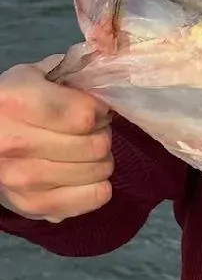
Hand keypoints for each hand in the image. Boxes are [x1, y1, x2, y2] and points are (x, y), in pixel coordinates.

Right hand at [0, 59, 113, 221]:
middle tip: (87, 131)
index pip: (84, 115)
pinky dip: (98, 186)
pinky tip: (81, 174)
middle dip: (101, 134)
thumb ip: (75, 73)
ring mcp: (20, 179)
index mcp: (13, 101)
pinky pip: (95, 198)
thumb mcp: (37, 75)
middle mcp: (11, 143)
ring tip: (81, 151)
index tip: (93, 108)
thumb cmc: (16, 102)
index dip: (99, 110)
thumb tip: (113, 76)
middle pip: (95, 145)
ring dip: (100, 159)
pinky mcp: (32, 206)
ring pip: (99, 171)